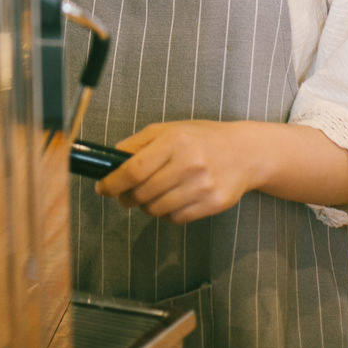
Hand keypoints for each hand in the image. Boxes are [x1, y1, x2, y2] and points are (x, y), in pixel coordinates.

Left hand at [96, 120, 257, 223]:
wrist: (244, 152)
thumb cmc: (201, 138)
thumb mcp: (169, 129)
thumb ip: (139, 143)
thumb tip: (111, 161)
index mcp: (175, 141)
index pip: (134, 169)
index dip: (113, 183)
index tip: (103, 188)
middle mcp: (189, 164)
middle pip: (143, 193)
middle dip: (126, 197)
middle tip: (124, 194)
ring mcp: (202, 186)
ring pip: (157, 209)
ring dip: (145, 206)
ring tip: (149, 195)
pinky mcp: (213, 204)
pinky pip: (176, 218)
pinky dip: (166, 213)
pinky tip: (171, 199)